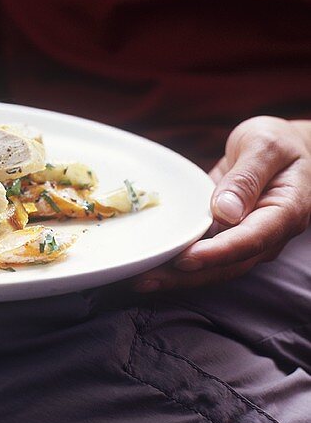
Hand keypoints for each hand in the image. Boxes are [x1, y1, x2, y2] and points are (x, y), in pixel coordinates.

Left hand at [134, 116, 310, 291]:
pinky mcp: (225, 235)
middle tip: (142, 280)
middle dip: (185, 276)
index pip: (250, 241)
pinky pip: (202, 253)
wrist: (286, 148)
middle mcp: (266, 235)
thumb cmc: (279, 142)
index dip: (216, 253)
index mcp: (284, 213)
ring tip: (136, 279)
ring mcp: (245, 239)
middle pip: (226, 265)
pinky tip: (147, 263)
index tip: (185, 259)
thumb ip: (247, 177)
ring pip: (212, 266)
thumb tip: (226, 211)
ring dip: (175, 275)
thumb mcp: (264, 145)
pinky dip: (175, 260)